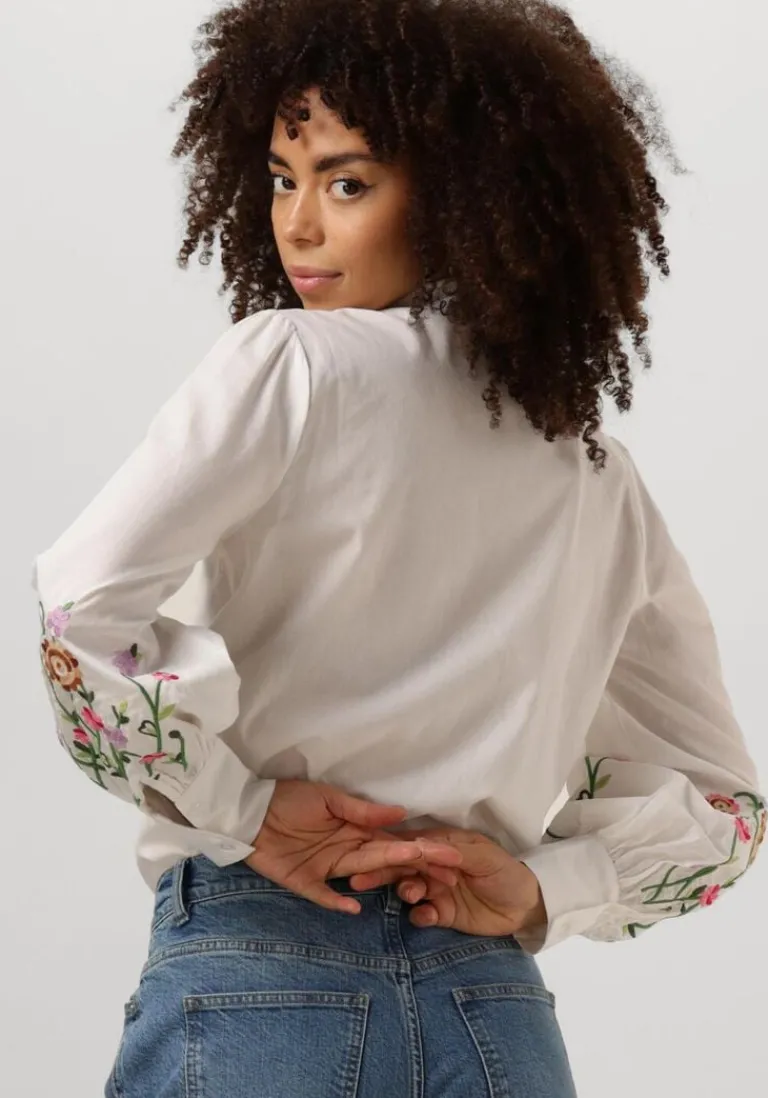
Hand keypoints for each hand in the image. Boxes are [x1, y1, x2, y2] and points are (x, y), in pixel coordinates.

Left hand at [244, 780, 463, 914]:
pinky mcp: (304, 882)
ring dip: (386, 880)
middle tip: (450, 877)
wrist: (249, 811)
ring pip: (363, 875)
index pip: (393, 841)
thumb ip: (361, 811)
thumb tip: (401, 813)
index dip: (420, 849)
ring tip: (412, 888)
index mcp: (355, 829)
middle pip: (386, 861)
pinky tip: (356, 908)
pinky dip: (338, 902)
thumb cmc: (289, 799)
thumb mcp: (327, 798)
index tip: (450, 855)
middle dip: (417, 868)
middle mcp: (347, 851)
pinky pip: (324, 896)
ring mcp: (327, 869)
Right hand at [348, 827, 546, 937]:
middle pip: (402, 867)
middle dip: (383, 872)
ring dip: (404, 891)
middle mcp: (433, 867)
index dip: (391, 849)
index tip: (370, 853)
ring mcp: (436, 891)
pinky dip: (420, 915)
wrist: (527, 907)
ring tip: (409, 895)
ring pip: (409, 890)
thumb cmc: (506, 872)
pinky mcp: (442, 914)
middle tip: (360, 880)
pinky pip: (422, 915)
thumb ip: (453, 852)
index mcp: (442, 846)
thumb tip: (420, 844)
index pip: (411, 846)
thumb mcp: (483, 856)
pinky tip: (426, 916)